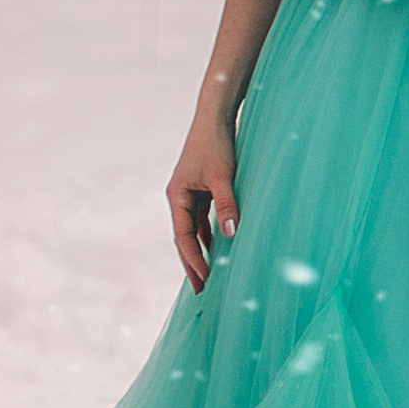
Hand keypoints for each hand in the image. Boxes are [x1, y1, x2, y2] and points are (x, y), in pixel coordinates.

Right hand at [166, 120, 238, 289]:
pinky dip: (210, 234)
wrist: (216, 116)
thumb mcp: (222, 176)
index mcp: (177, 196)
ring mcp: (190, 193)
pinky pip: (204, 219)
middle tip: (201, 290)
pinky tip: (220, 248)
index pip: (183, 237)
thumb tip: (231, 235)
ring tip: (209, 276)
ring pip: (194, 230)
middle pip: (184, 238)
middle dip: (192, 263)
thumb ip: (226, 205)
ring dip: (202, 251)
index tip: (203, 280)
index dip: (193, 260)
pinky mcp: (202, 189)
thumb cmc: (216, 143)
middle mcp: (180, 197)